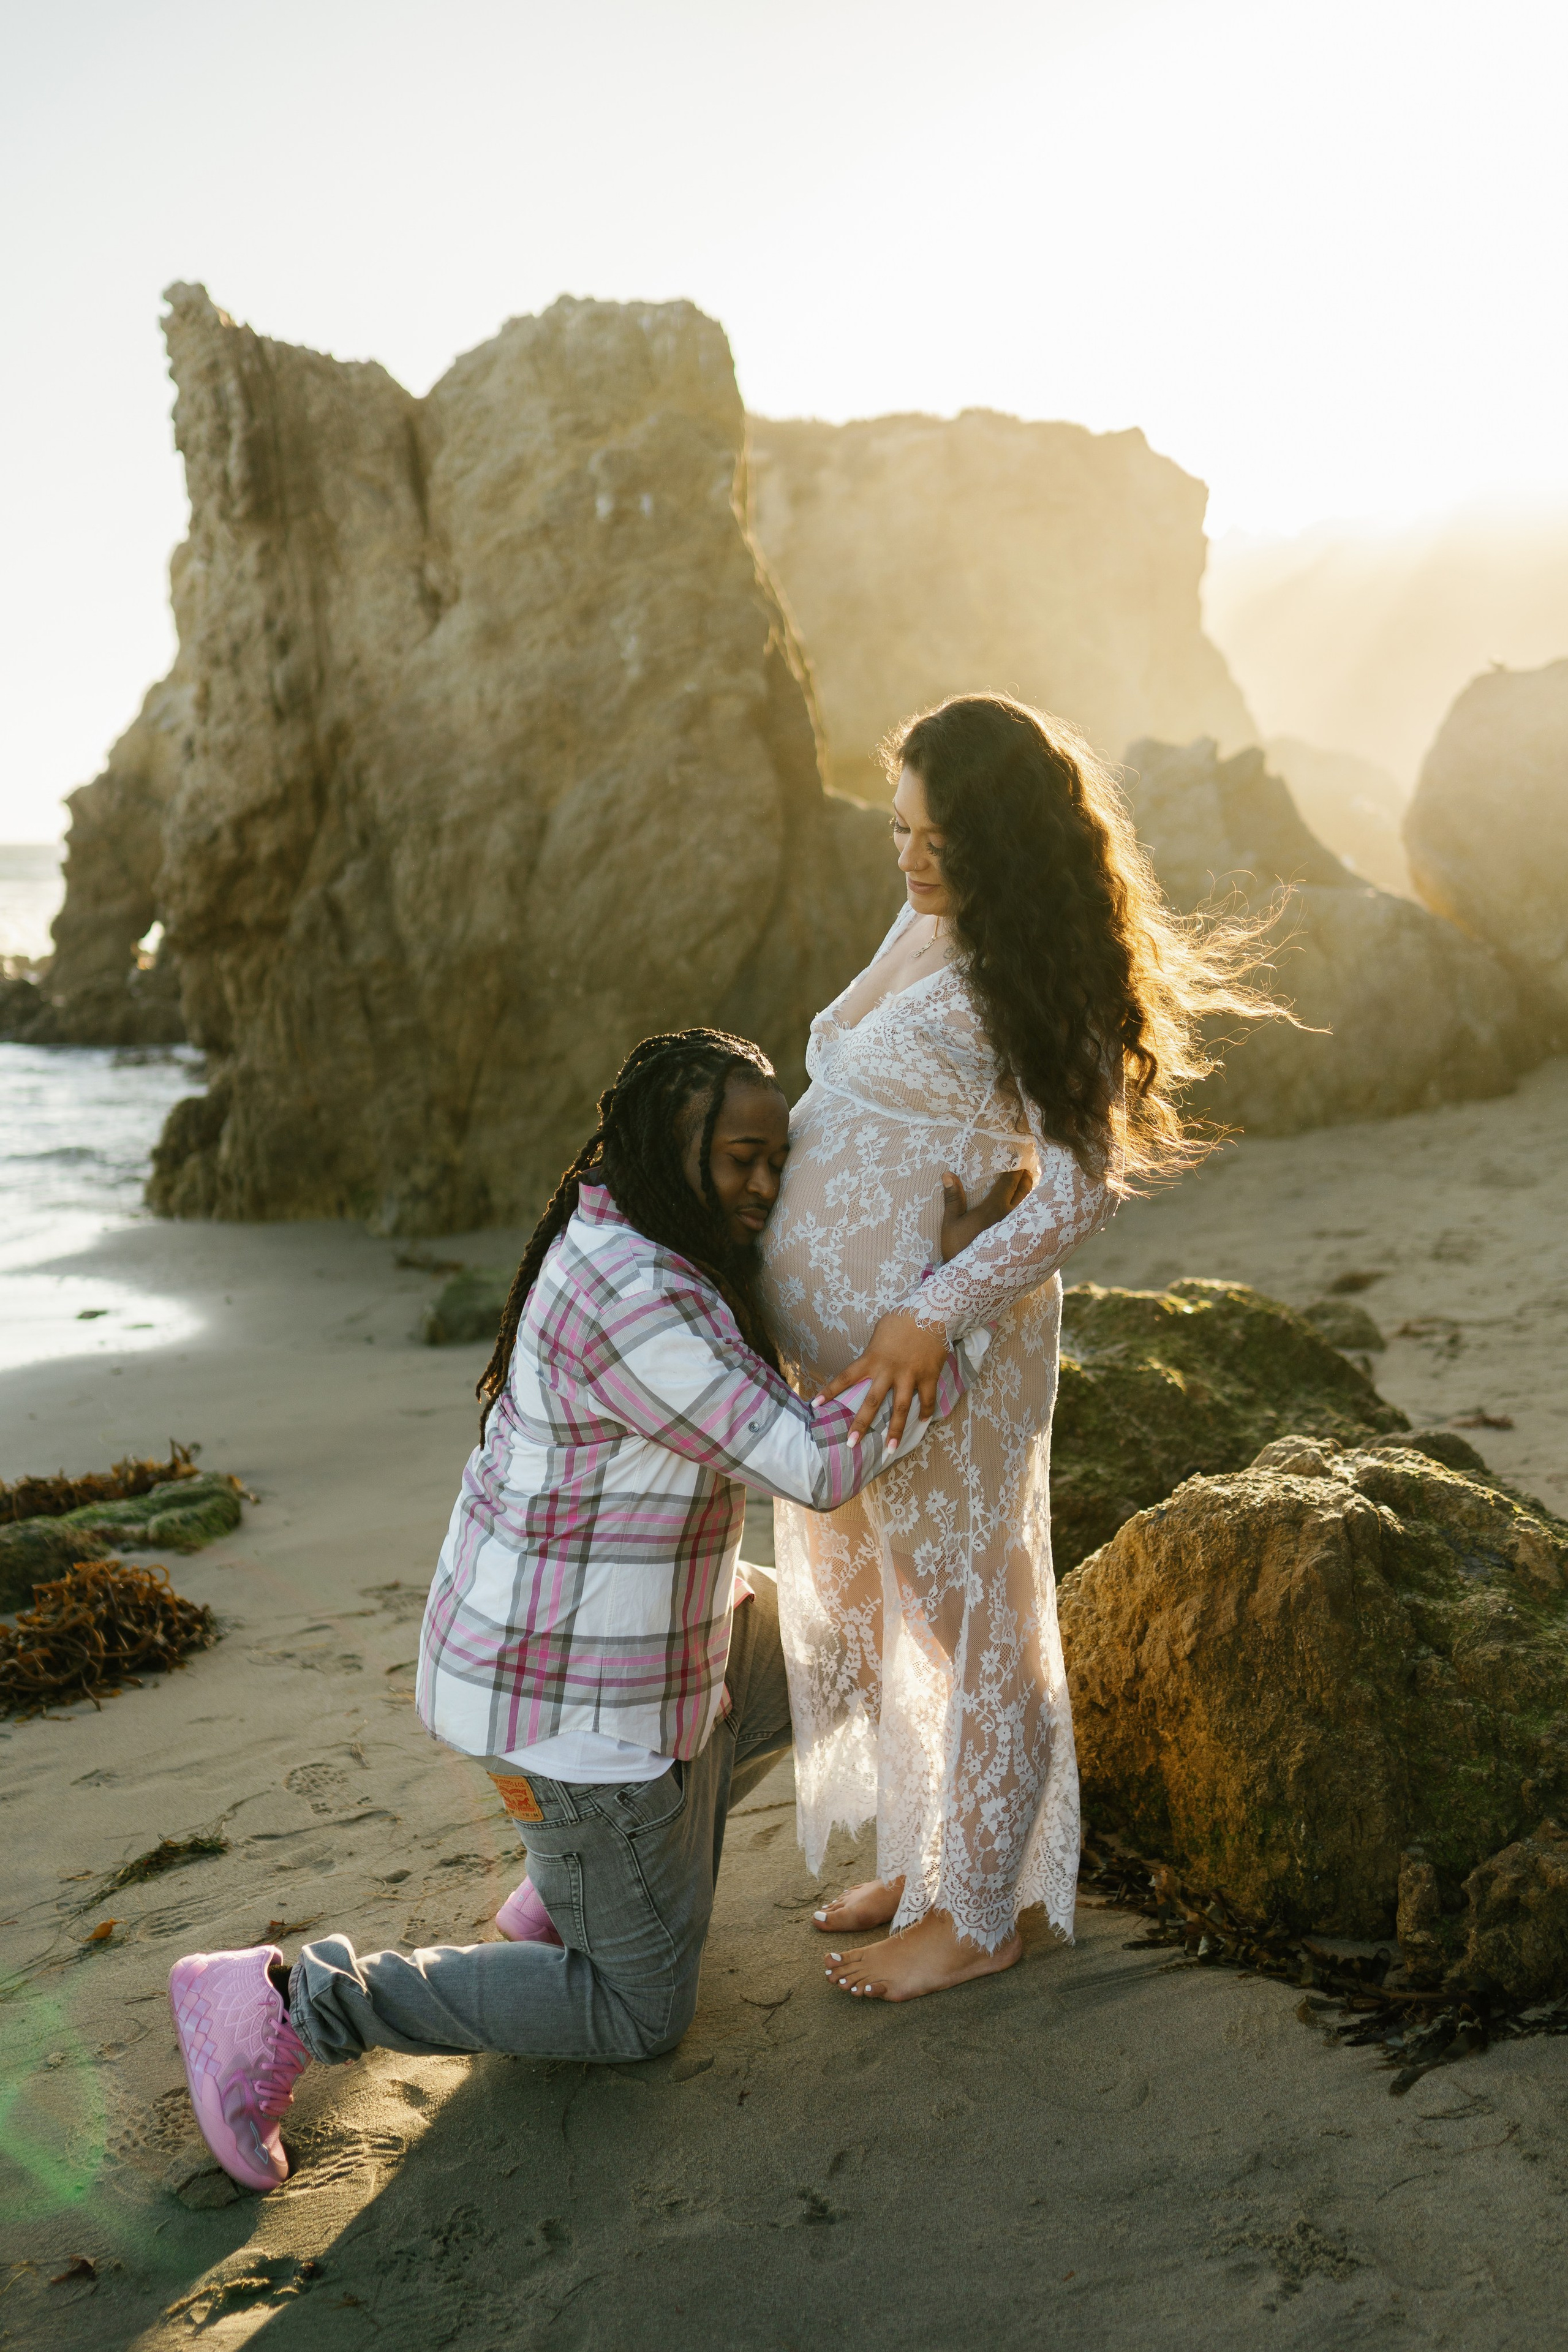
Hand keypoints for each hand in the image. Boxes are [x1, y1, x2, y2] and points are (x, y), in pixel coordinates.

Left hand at [817, 1311, 949, 1446]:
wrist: (932, 1311)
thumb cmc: (903, 1318)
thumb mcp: (880, 1331)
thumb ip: (874, 1349)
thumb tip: (871, 1359)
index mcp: (872, 1358)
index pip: (845, 1377)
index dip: (830, 1391)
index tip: (815, 1404)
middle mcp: (888, 1371)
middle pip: (871, 1403)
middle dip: (860, 1425)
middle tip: (851, 1444)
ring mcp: (909, 1376)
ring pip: (900, 1408)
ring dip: (895, 1430)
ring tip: (890, 1449)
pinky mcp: (928, 1377)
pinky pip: (927, 1400)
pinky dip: (925, 1413)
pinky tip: (921, 1424)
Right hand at [939, 1166, 1032, 1261]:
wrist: (970, 1280)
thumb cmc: (958, 1249)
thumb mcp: (951, 1224)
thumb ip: (953, 1198)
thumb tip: (948, 1174)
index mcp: (995, 1208)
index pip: (1010, 1181)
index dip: (1015, 1168)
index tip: (1017, 1158)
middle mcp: (1011, 1216)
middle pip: (1025, 1190)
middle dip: (1026, 1177)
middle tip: (1025, 1169)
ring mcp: (1018, 1229)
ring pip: (1030, 1205)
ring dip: (1030, 1193)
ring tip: (1027, 1186)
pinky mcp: (1021, 1241)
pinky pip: (1031, 1220)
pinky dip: (1031, 1210)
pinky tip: (1029, 1210)